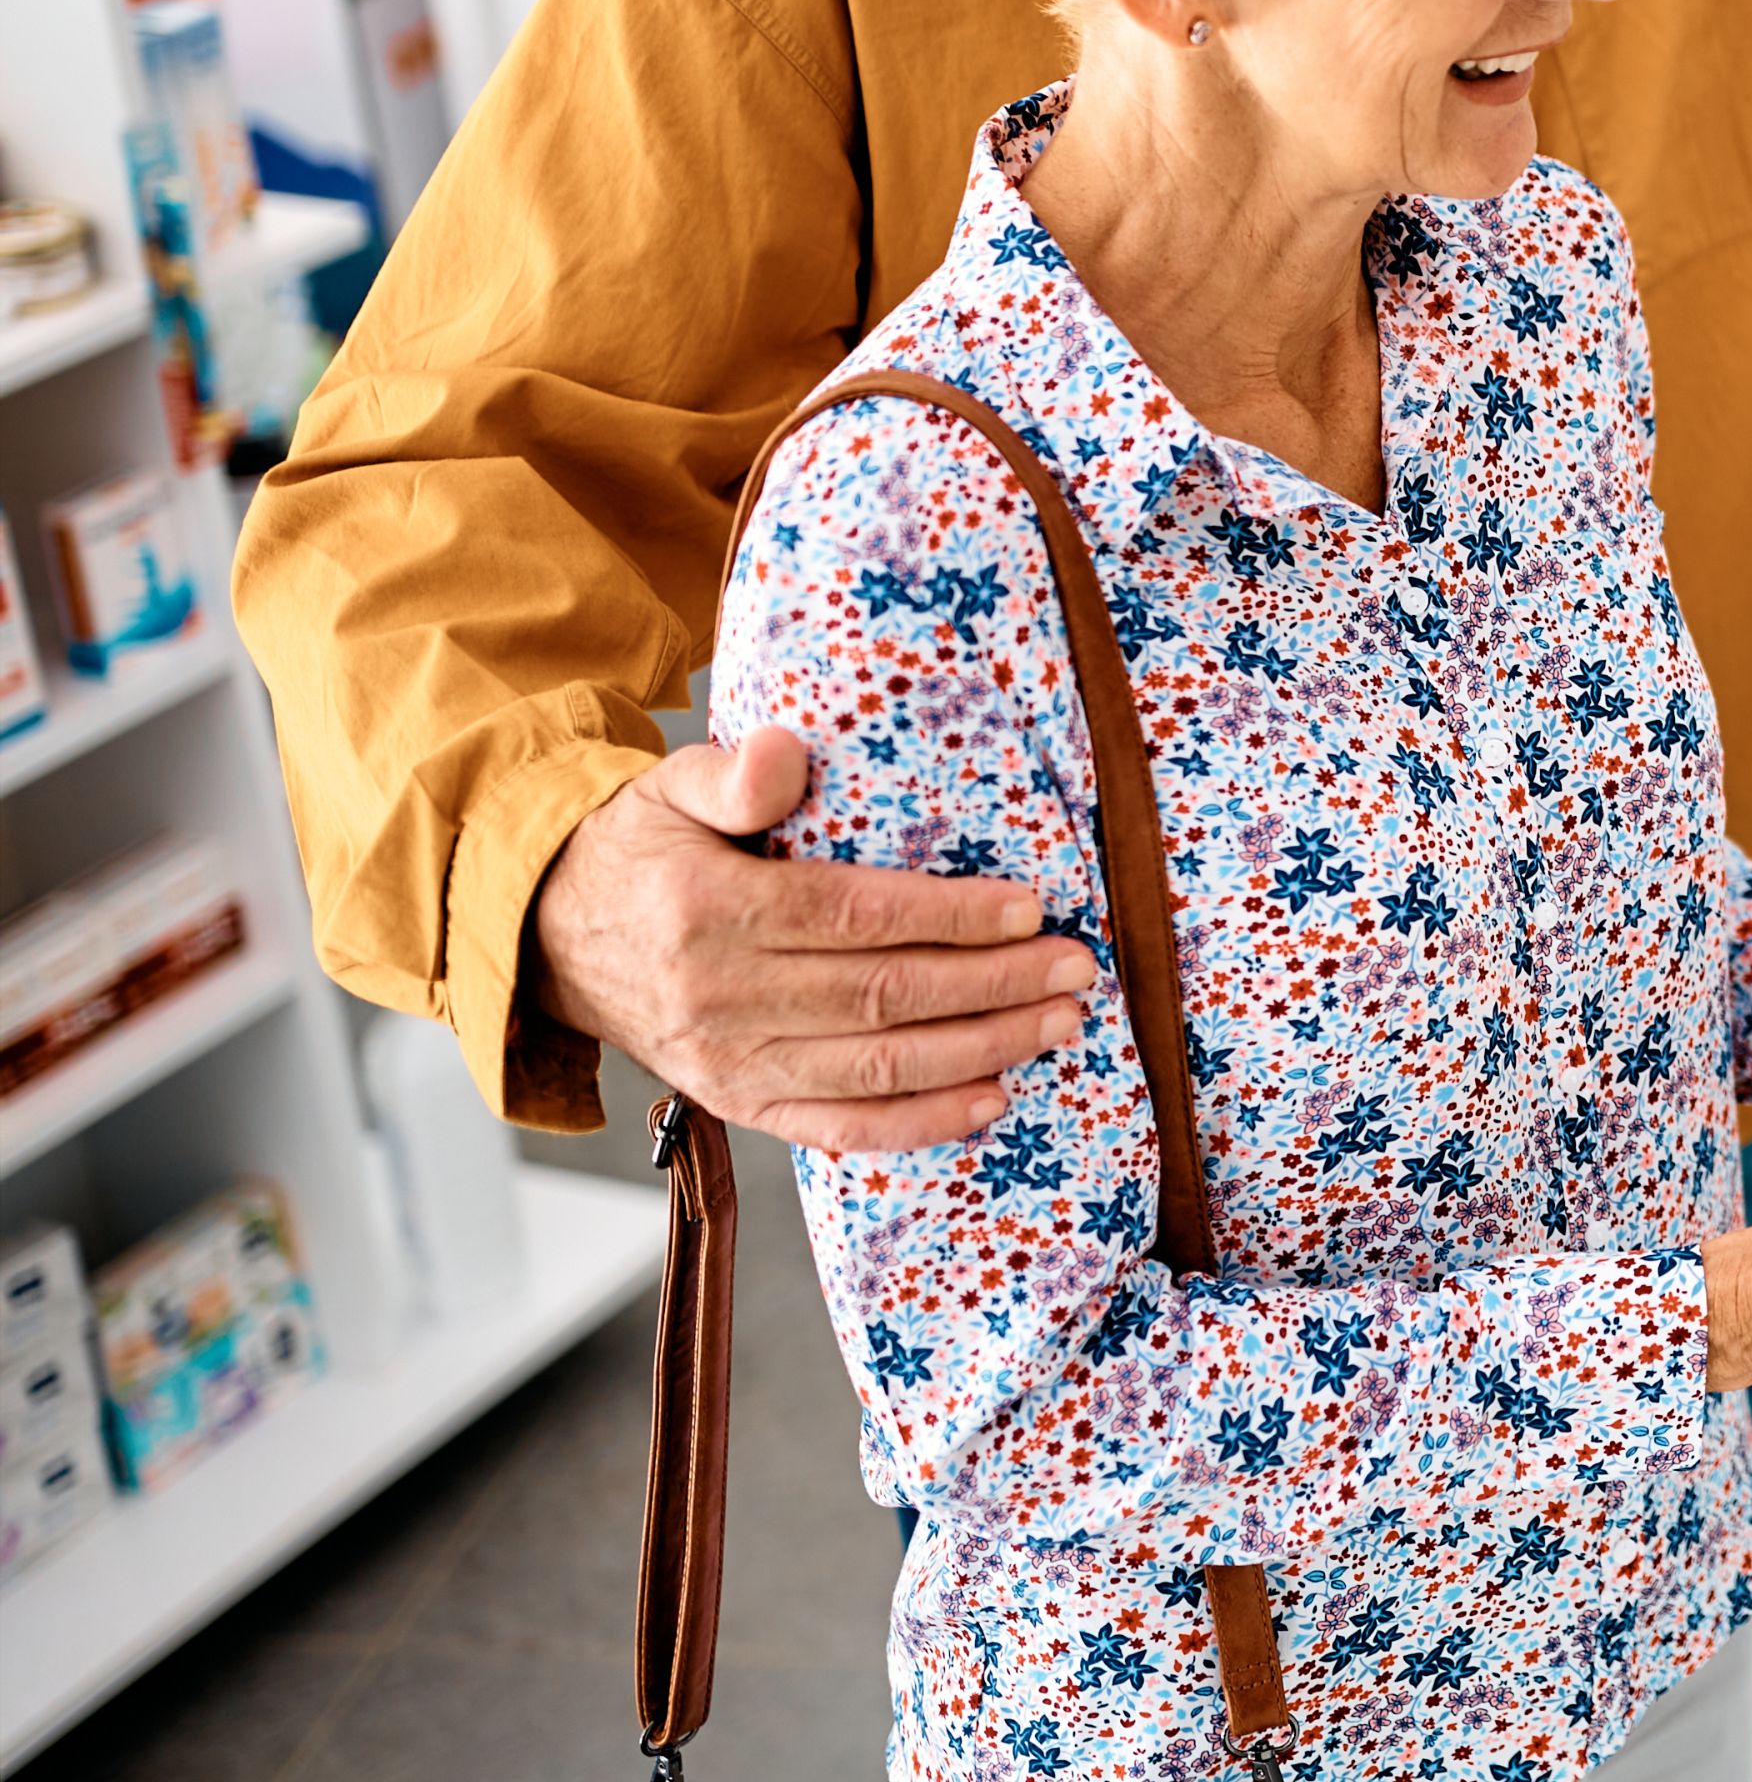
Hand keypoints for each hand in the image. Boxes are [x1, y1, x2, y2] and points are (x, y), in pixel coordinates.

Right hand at [528, 731, 1093, 1151]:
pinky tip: (990, 1098)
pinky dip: (919, 1121)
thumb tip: (785, 752)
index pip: (851, 916)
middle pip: (881, 996)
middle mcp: (718, 997)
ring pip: (875, 1065)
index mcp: (707, 909)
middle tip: (1075, 969)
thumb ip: (731, 772)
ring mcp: (728, 1061)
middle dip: (992, 985)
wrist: (550, 940)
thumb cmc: (637, 851)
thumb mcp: (664, 788)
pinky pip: (838, 1126)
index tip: (1028, 907)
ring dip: (979, 1050)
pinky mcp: (737, 1102)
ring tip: (1058, 1024)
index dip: (947, 916)